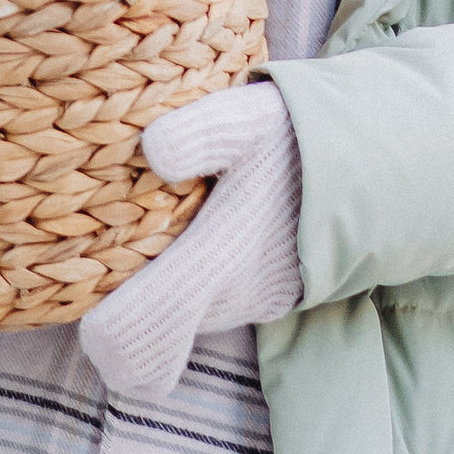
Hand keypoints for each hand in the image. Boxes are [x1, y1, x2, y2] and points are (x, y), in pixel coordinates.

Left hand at [75, 80, 303, 403]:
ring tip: (140, 228)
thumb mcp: (248, 118)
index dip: (107, 334)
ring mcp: (243, 307)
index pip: (147, 331)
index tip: (85, 312)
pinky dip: (180, 286)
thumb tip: (152, 150)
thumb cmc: (293, 139)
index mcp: (217, 260)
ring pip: (173, 322)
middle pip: (147, 336)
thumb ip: (200, 131)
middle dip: (114, 308)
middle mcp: (227, 299)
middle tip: (94, 249)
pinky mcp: (255, 302)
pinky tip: (180, 234)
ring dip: (148, 293)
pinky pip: (200, 308)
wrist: (368, 171)